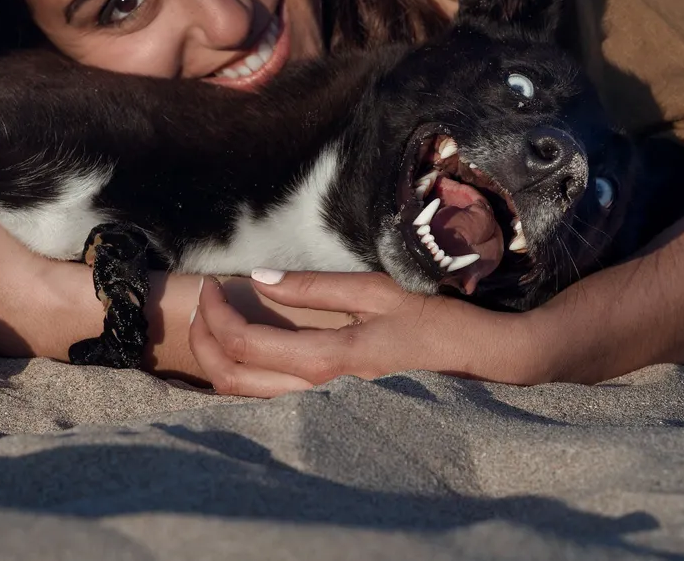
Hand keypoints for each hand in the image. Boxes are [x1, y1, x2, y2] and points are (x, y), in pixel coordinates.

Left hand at [187, 270, 531, 396]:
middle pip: (232, 379)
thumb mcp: (376, 291)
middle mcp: (318, 393)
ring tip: (218, 319)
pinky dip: (243, 372)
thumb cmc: (432, 320)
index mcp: (328, 360)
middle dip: (204, 339)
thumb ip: (314, 287)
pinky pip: (266, 398)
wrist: (479, 363)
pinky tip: (247, 344)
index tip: (211, 285)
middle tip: (204, 302)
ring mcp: (323, 406)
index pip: (246, 345)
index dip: (216, 315)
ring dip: (218, 358)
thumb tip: (258, 277)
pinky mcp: (329, 407)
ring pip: (244, 396)